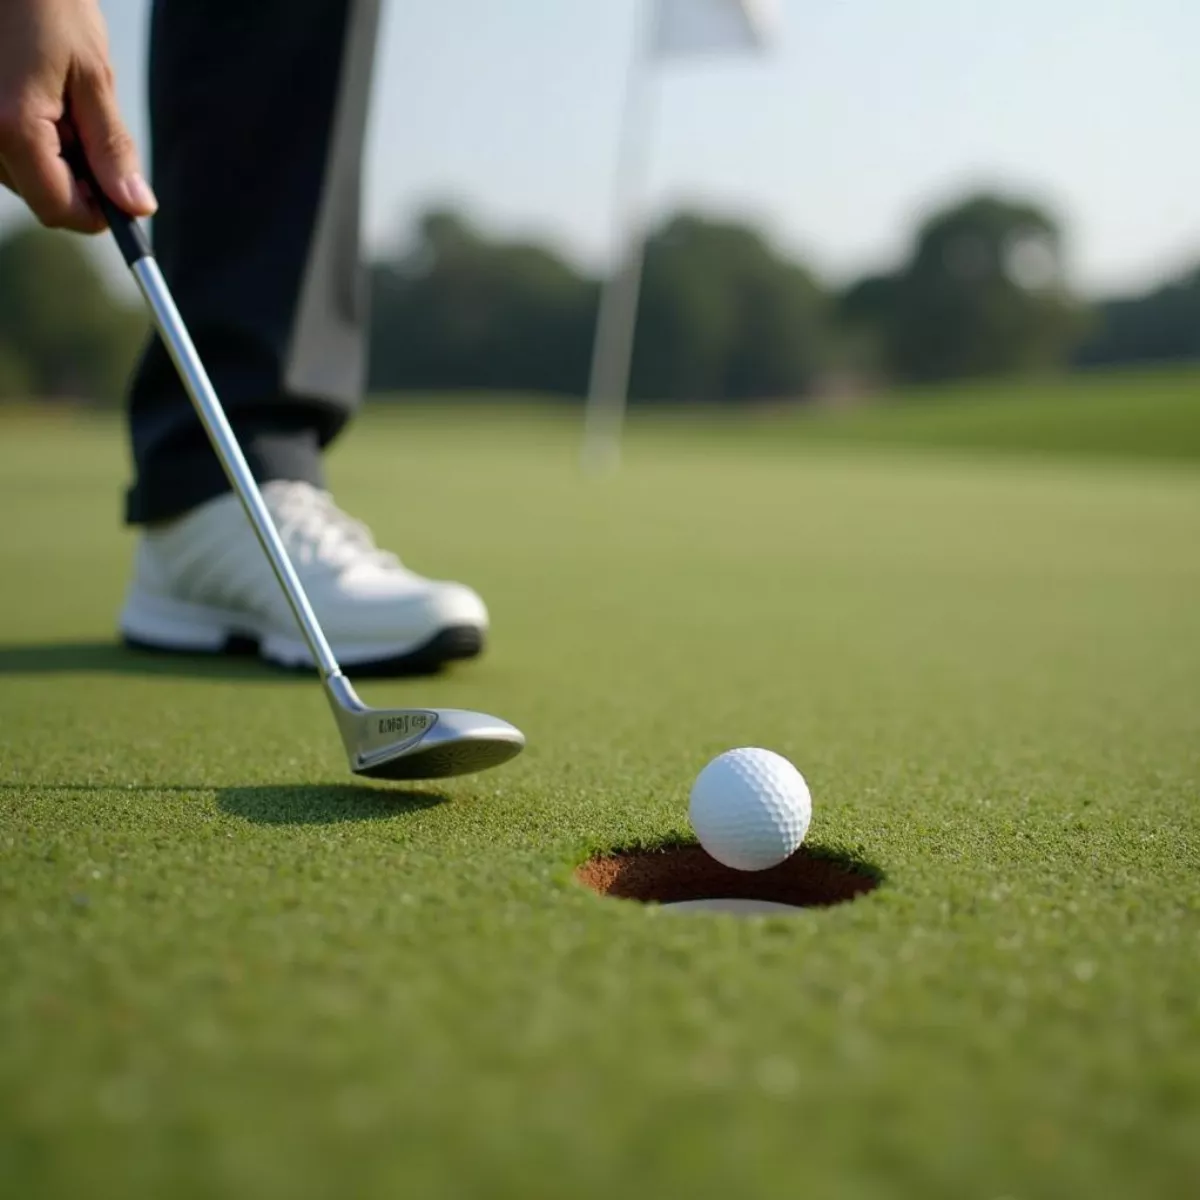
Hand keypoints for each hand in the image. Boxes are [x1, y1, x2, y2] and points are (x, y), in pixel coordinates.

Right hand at [0, 0, 156, 231]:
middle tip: (86, 125)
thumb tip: (136, 206)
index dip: (97, 214)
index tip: (122, 199)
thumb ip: (112, 149)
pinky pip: (0, 148)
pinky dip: (27, 136)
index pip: (58, 209)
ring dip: (50, 155)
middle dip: (75, 178)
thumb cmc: (47, 3)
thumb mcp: (93, 77)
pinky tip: (35, 95)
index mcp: (11, 127)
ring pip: (19, 174)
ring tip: (57, 99)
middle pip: (37, 195)